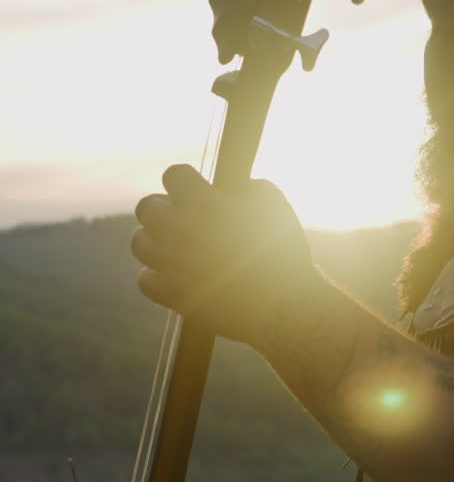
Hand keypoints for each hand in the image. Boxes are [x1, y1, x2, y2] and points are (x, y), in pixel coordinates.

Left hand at [131, 164, 314, 342]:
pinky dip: (157, 276)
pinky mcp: (171, 295)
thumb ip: (248, 186)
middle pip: (147, 207)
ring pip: (139, 242)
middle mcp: (178, 230)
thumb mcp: (274, 203)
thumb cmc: (284, 252)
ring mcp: (170, 264)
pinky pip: (145, 279)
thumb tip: (234, 188)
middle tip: (185, 218)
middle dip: (165, 208)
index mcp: (203, 203)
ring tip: (177, 246)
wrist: (284, 306)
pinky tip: (176, 275)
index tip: (197, 188)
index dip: (187, 180)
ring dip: (156, 240)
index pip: (174, 175)